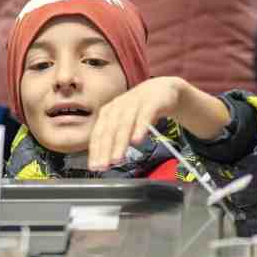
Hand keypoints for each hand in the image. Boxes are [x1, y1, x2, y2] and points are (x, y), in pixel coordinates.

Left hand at [87, 77, 227, 171]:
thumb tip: (105, 161)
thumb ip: (115, 138)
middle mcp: (118, 107)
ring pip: (125, 125)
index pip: (98, 134)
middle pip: (109, 131)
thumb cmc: (140, 110)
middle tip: (102, 167)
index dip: (96, 151)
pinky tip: (137, 141)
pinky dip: (140, 128)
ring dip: (120, 143)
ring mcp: (133, 104)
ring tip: (117, 160)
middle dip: (105, 150)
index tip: (94, 167)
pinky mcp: (151, 103)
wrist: (163, 89)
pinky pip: (144, 117)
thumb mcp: (125, 123)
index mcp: (108, 113)